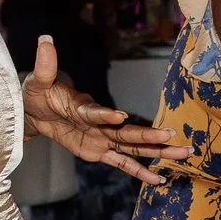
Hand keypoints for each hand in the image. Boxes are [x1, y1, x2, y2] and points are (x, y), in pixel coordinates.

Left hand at [22, 35, 191, 184]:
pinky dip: (138, 172)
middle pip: (128, 132)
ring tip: (183, 154)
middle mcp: (100, 123)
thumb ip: (46, 66)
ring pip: (134, 147)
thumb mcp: (38, 81)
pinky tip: (157, 180)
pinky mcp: (98, 152)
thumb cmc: (39, 94)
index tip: (121, 116)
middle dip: (150, 135)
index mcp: (83, 107)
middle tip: (172, 136)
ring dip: (158, 152)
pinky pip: (121, 163)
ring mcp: (102, 138)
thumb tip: (45, 39)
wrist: (37, 111)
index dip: (106, 115)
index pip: (95, 112)